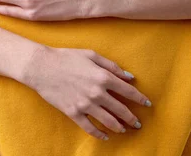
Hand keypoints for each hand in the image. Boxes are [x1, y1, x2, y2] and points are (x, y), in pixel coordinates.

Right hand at [23, 45, 150, 139]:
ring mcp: (85, 105)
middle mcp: (97, 93)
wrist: (42, 66)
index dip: (139, 98)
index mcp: (102, 76)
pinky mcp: (74, 113)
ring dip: (119, 127)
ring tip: (124, 129)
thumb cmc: (67, 57)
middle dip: (131, 117)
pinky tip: (106, 136)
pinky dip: (100, 134)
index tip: (147, 103)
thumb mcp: (91, 55)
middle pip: (120, 109)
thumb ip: (111, 66)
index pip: (127, 91)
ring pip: (108, 121)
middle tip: (138, 123)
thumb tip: (129, 76)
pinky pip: (90, 128)